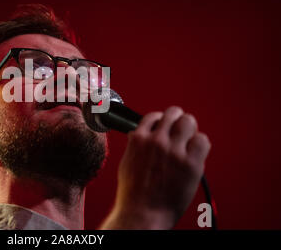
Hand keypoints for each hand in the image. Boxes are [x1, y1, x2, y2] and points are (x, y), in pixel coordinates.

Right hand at [100, 106, 210, 228]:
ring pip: (189, 122)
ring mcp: (174, 151)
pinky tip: (194, 153)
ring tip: (188, 141)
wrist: (144, 213)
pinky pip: (202, 140)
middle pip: (174, 113)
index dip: (160, 120)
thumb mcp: (126, 163)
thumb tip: (138, 134)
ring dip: (189, 130)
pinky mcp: (191, 163)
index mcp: (139, 139)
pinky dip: (200, 144)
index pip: (154, 116)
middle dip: (177, 120)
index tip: (164, 126)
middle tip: (180, 130)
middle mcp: (157, 141)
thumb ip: (134, 145)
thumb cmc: (133, 193)